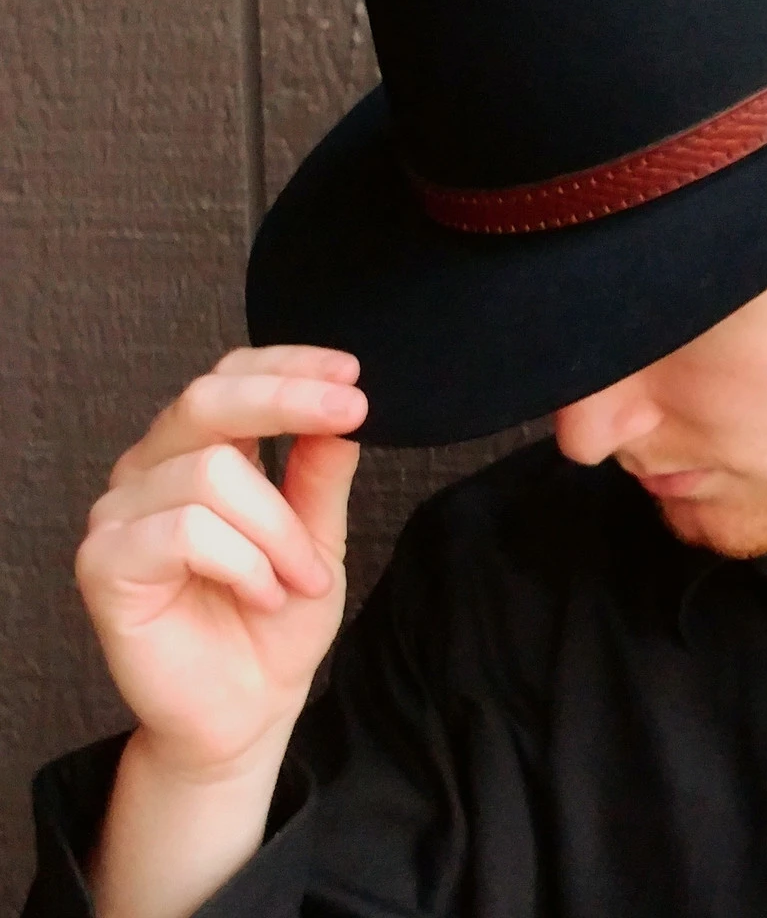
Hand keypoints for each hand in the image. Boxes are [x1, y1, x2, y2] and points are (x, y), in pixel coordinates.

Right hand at [75, 345, 367, 779]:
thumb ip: (321, 474)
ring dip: (279, 530)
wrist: (247, 708)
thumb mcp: (320, 537)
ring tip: (299, 580)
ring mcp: (121, 513)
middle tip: (354, 414)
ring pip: (213, 472)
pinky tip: (261, 596)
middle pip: (209, 399)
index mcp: (200, 449)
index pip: (231, 376)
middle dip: (288, 401)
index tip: (350, 374)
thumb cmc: (278, 618)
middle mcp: (152, 469)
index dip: (288, 365)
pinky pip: (188, 530)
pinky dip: (245, 563)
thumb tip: (341, 413)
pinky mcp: (104, 562)